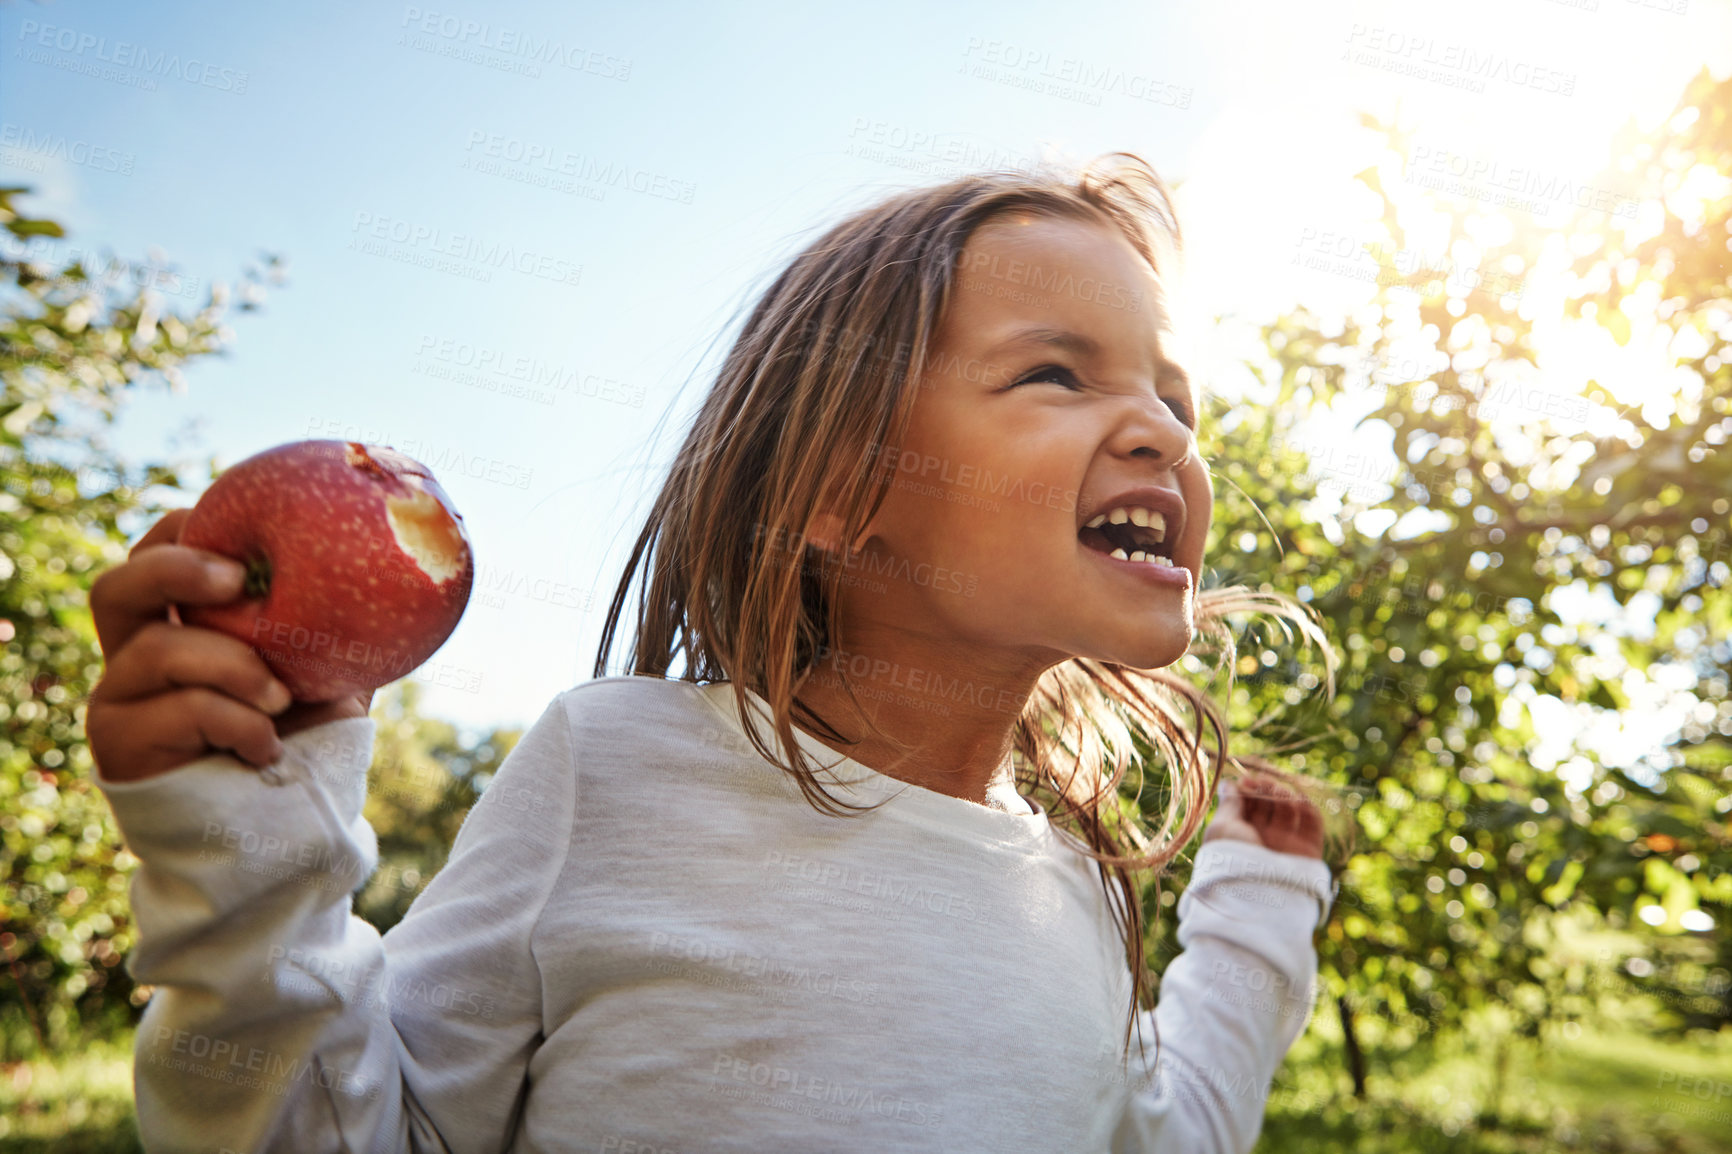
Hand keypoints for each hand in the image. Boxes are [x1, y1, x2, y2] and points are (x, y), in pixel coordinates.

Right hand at [85, 508, 374, 783]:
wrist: (283, 822)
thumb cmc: (304, 734)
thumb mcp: (327, 667)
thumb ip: (335, 618)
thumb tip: (402, 563)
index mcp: (178, 621)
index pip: (154, 552)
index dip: (183, 531)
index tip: (241, 533)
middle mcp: (134, 654)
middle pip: (115, 589)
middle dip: (174, 572)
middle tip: (237, 579)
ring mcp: (120, 699)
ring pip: (156, 650)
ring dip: (232, 666)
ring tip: (280, 698)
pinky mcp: (121, 746)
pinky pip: (179, 711)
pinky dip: (237, 722)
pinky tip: (266, 746)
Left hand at [1202, 774, 1323, 858]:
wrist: (1257, 893)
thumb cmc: (1231, 859)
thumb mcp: (1222, 828)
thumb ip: (1229, 804)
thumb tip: (1227, 783)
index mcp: (1240, 833)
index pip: (1248, 803)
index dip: (1248, 788)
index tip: (1244, 780)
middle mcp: (1263, 838)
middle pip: (1269, 804)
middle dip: (1266, 789)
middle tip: (1260, 783)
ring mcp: (1285, 843)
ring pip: (1290, 809)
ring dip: (1284, 795)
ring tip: (1276, 792)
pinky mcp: (1307, 850)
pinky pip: (1312, 823)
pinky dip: (1308, 807)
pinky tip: (1298, 798)